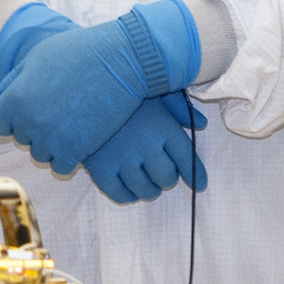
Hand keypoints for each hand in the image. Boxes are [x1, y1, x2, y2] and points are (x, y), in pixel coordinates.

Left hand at [0, 16, 163, 172]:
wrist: (121, 61)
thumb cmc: (78, 52)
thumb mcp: (37, 57)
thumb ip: (14, 81)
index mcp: (16, 99)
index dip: (7, 118)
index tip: (20, 112)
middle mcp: (30, 122)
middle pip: (20, 139)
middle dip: (32, 127)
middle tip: (55, 108)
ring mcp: (54, 139)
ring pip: (40, 154)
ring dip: (50, 143)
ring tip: (68, 121)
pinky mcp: (77, 151)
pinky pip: (60, 166)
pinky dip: (66, 156)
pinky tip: (77, 138)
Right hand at [83, 92, 208, 202]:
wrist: (82, 89)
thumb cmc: (123, 87)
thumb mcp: (156, 90)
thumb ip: (180, 108)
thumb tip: (202, 124)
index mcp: (163, 127)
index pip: (186, 158)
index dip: (195, 175)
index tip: (199, 185)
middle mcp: (146, 146)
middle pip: (166, 177)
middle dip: (168, 180)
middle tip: (163, 176)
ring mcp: (122, 159)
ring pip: (145, 189)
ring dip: (150, 191)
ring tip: (149, 186)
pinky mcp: (100, 169)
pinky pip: (119, 194)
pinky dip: (127, 196)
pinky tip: (130, 190)